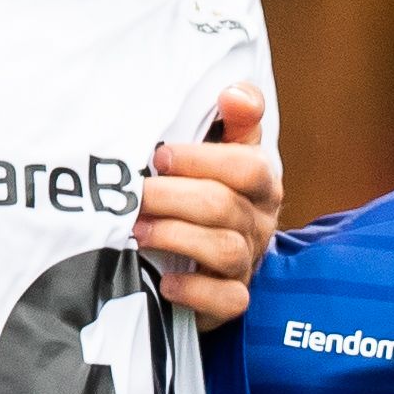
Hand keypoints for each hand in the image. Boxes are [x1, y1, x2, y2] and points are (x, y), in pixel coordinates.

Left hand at [142, 88, 278, 326]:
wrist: (203, 251)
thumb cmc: (203, 189)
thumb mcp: (221, 147)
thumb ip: (232, 117)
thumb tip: (234, 94)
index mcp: (260, 180)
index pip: (247, 166)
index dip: (202, 160)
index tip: (160, 156)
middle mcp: (259, 220)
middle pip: (224, 206)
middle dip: (171, 198)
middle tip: (133, 195)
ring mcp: (248, 261)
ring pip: (225, 250)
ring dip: (175, 237)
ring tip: (137, 231)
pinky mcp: (234, 298)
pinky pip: (227, 299)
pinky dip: (195, 290)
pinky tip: (166, 281)